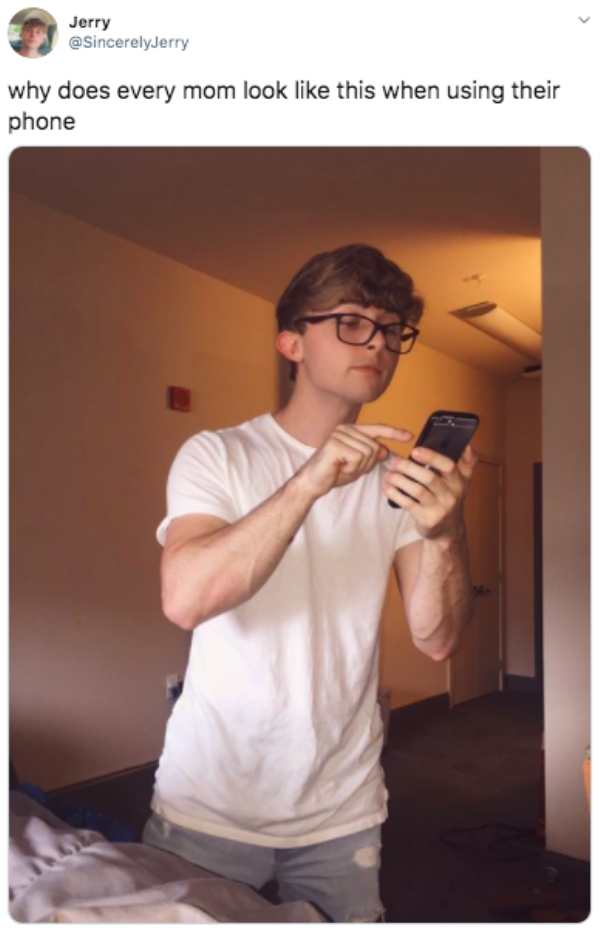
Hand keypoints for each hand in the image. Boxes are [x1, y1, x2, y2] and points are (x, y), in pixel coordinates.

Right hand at [297, 424, 412, 498]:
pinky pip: (358, 458)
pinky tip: (339, 468)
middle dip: (367, 464)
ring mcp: (339, 434)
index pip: (377, 429)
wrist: (313, 483)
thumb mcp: (358, 464)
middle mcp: (345, 428)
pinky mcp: (335, 444)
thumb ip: (371, 455)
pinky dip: (352, 468)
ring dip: (359, 467)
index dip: (394, 433)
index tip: (409, 436)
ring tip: (343, 467)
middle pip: (375, 446)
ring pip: (368, 452)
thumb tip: (385, 450)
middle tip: (350, 468)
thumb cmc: (333, 473)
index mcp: (351, 430)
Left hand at [383, 445, 478, 539]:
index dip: (432, 457)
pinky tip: (387, 487)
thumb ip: (466, 463)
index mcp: (459, 482)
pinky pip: (409, 505)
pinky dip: (396, 494)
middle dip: (409, 467)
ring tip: (388, 474)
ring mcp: (440, 510)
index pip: (448, 467)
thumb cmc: (449, 498)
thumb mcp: (462, 482)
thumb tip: (467, 446)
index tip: (415, 450)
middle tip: (394, 460)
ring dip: (400, 480)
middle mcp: (451, 496)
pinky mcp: (427, 520)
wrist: (448, 530)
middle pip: (430, 478)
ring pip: (417, 491)